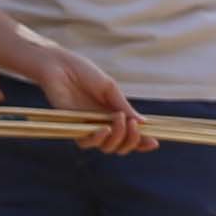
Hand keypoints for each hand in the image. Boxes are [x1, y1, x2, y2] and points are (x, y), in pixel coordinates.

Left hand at [31, 49, 146, 151]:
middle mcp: (102, 125)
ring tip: (120, 121)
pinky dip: (99, 139)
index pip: (131, 135)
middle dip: (132, 140)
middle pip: (121, 146)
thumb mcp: (110, 89)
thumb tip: (144, 123)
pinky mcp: (72, 127)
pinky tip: (105, 129)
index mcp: (114, 115)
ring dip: (118, 138)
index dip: (143, 142)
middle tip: (134, 125)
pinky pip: (86, 143)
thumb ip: (124, 107)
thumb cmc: (85, 73)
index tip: (154, 142)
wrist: (60, 67)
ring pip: (107, 147)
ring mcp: (88, 127)